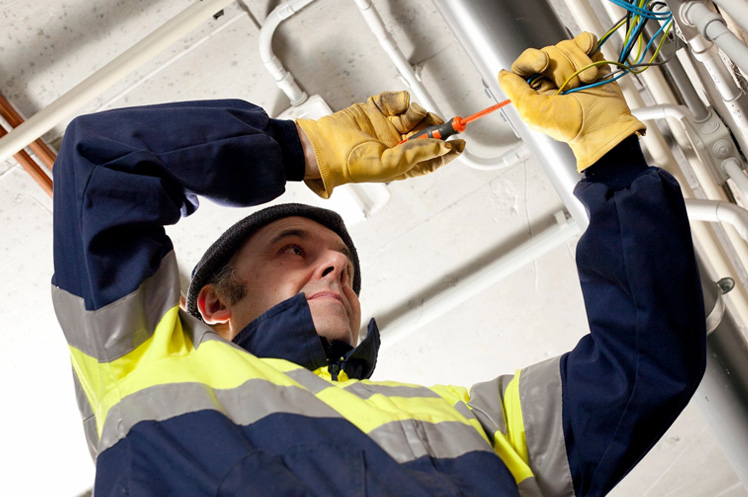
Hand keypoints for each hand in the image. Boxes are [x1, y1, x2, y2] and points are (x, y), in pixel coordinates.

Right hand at [296, 91, 464, 197]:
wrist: (324, 146)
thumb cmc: (351, 165)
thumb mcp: (391, 166)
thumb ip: (419, 155)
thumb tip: (444, 148)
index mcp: (404, 162)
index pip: (433, 155)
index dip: (449, 149)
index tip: (462, 142)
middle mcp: (399, 144)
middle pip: (429, 131)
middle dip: (435, 127)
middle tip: (437, 124)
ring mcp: (389, 125)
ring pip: (416, 114)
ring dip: (415, 113)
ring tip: (403, 118)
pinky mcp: (379, 108)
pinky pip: (398, 99)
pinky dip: (398, 100)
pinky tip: (390, 108)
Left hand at [498, 32, 644, 171]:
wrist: (603, 125)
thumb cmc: (570, 125)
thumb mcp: (534, 113)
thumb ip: (515, 91)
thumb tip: (502, 75)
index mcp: (534, 88)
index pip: (526, 60)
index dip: (533, 58)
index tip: (543, 64)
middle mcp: (551, 76)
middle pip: (548, 51)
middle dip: (561, 68)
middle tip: (569, 88)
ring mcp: (571, 67)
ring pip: (567, 46)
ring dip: (579, 65)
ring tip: (585, 83)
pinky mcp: (590, 60)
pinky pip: (585, 41)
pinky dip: (589, 50)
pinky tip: (593, 67)